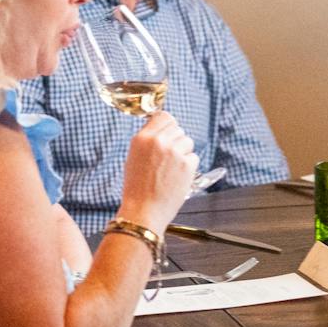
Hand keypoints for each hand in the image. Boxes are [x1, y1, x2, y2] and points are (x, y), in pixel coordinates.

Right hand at [116, 112, 199, 230]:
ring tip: (172, 168)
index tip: (168, 132)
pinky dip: (189, 166)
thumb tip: (161, 130)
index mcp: (142, 138)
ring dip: (184, 152)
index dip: (168, 125)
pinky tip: (178, 176)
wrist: (144, 210)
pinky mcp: (187, 165)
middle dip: (176, 140)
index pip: (164, 116)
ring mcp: (174, 152)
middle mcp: (158, 141)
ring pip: (188, 141)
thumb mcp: (133, 157)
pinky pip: (194, 157)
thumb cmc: (136, 188)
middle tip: (170, 157)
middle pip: (178, 128)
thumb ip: (147, 141)